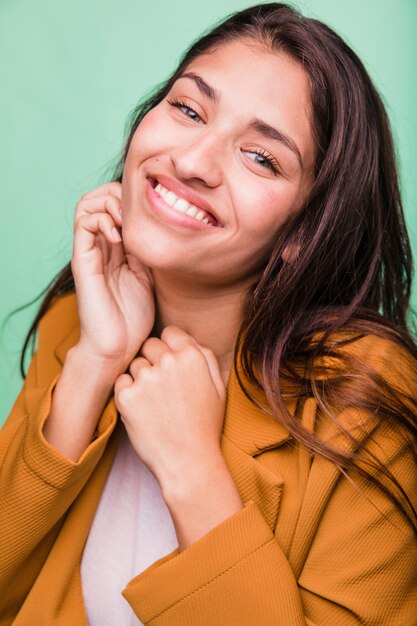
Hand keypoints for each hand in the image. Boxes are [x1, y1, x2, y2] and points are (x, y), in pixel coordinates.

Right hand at [71, 182, 154, 372]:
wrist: (118, 346)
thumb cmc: (133, 318)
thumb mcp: (149, 276)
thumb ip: (148, 251)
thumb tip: (161, 226)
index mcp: (115, 248)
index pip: (115, 204)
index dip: (132, 199)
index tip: (152, 214)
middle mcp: (100, 245)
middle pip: (99, 197)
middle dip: (119, 194)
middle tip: (137, 213)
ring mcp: (89, 251)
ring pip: (87, 204)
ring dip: (109, 203)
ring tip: (125, 221)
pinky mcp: (82, 260)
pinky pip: (83, 223)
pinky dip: (102, 219)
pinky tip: (119, 237)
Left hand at [113, 326, 226, 490]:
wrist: (189, 462)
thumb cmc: (204, 425)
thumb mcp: (218, 387)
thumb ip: (205, 356)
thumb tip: (187, 338)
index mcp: (192, 357)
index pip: (169, 332)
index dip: (169, 347)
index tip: (170, 365)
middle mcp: (169, 362)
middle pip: (149, 345)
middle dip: (153, 361)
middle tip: (162, 388)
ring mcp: (146, 379)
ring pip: (134, 364)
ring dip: (141, 378)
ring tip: (155, 404)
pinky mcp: (126, 396)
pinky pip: (120, 382)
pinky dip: (128, 394)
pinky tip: (143, 410)